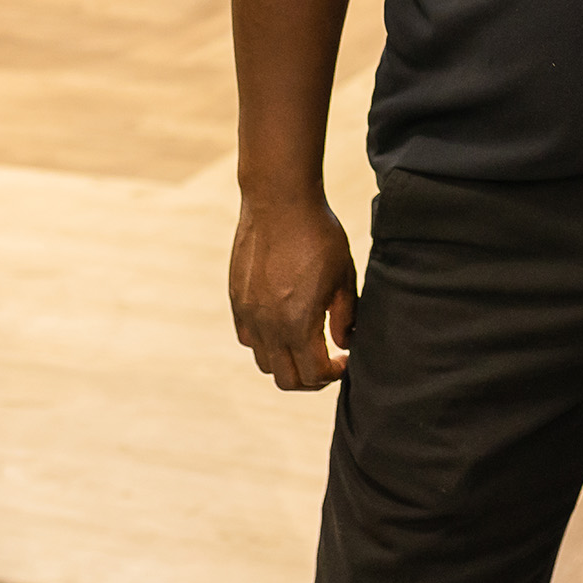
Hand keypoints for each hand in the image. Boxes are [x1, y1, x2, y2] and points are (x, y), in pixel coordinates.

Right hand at [229, 193, 355, 390]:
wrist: (279, 202)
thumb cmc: (319, 235)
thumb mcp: (344, 276)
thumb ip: (345, 317)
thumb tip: (345, 344)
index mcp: (299, 323)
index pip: (314, 374)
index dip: (334, 374)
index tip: (345, 361)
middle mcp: (269, 326)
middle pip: (286, 379)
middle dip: (311, 380)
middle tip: (327, 364)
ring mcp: (249, 314)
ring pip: (265, 362)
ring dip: (287, 363)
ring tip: (306, 346)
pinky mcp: (237, 300)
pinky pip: (249, 339)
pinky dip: (267, 344)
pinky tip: (284, 326)